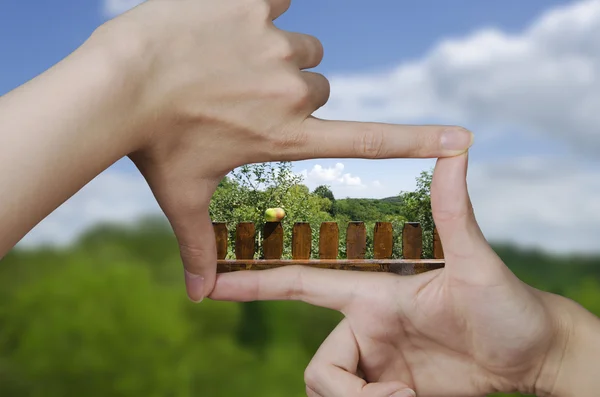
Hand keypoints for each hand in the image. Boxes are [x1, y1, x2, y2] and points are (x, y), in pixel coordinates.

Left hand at [91, 0, 473, 301]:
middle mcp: (293, 91)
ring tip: (224, 65)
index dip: (418, 141)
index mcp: (287, 135)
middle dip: (288, 93)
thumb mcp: (182, 197)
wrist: (118, 83)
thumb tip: (199, 296)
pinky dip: (255, 8)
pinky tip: (218, 25)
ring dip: (273, 53)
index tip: (461, 140)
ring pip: (298, 46)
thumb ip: (197, 247)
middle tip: (239, 98)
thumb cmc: (153, 144)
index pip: (369, 140)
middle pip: (317, 86)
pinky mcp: (255, 2)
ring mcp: (276, 43)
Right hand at [210, 152, 594, 395]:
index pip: (301, 281)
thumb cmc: (508, 305)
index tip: (211, 283)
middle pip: (319, 364)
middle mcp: (364, 325)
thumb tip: (456, 147)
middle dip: (339, 390)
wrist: (531, 357)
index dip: (255, 281)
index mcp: (370, 292)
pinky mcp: (384, 389)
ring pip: (331, 388)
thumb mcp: (477, 262)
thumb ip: (453, 211)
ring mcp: (374, 361)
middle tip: (392, 395)